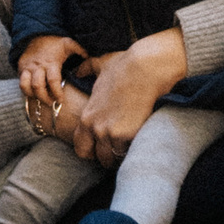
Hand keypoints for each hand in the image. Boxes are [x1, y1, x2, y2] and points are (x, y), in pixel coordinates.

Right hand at [18, 35, 86, 126]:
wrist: (35, 36)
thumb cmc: (54, 43)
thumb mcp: (68, 43)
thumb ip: (79, 49)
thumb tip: (88, 57)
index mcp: (51, 63)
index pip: (53, 81)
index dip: (57, 93)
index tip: (61, 100)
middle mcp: (38, 67)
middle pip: (38, 86)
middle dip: (45, 98)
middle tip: (53, 103)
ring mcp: (28, 69)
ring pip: (26, 87)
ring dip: (35, 96)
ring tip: (43, 101)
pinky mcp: (21, 70)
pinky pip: (21, 84)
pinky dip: (26, 92)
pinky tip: (35, 95)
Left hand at [71, 25, 189, 163]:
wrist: (145, 67)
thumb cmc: (125, 65)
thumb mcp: (99, 66)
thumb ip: (85, 70)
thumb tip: (78, 70)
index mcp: (87, 117)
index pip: (81, 148)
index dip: (93, 150)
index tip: (103, 147)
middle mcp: (96, 128)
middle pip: (99, 158)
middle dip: (110, 156)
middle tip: (120, 149)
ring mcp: (112, 133)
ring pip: (115, 158)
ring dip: (124, 154)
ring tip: (132, 146)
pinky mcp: (129, 135)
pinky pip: (130, 152)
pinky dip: (136, 149)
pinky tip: (141, 141)